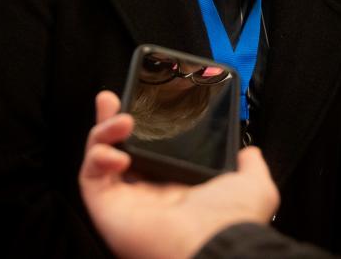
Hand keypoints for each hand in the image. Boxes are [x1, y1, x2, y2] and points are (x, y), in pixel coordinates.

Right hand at [79, 90, 278, 258]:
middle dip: (109, 122)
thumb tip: (250, 154)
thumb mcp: (252, 184)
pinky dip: (96, 157)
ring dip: (102, 132)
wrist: (216, 243)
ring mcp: (124, 201)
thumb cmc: (233, 220)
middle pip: (117, 150)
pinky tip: (116, 152)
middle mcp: (146, 194)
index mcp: (175, 187)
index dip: (140, 126)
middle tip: (110, 98)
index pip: (148, 150)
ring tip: (120, 119)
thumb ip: (249, 164)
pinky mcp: (107, 208)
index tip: (141, 102)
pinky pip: (88, 178)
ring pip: (99, 159)